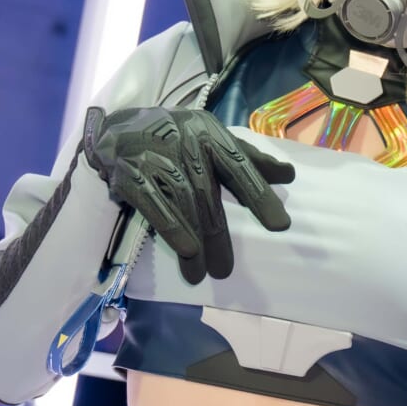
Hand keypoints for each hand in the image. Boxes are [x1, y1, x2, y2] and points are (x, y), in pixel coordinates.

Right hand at [83, 105, 295, 285]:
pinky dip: (170, 226)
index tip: (279, 226)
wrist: (118, 131)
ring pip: (181, 201)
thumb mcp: (212, 140)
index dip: (259, 195)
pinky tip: (185, 250)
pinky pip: (153, 202)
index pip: (239, 165)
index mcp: (209, 133)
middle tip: (224, 270)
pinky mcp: (131, 172)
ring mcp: (156, 155)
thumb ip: (249, 159)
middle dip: (218, 235)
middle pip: (207, 193)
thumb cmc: (176, 140)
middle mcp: (185, 140)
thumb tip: (288, 175)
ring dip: (194, 241)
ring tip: (200, 274)